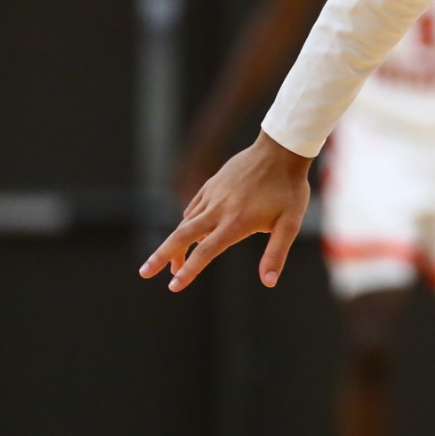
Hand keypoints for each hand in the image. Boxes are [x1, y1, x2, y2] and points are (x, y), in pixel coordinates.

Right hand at [140, 132, 311, 292]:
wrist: (280, 150)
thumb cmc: (289, 189)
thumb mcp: (290, 224)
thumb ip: (276, 253)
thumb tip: (268, 283)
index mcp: (236, 222)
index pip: (206, 251)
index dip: (189, 270)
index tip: (173, 286)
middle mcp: (218, 209)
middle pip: (182, 236)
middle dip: (161, 256)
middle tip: (144, 273)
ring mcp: (212, 195)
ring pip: (186, 223)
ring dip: (176, 244)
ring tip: (173, 264)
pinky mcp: (211, 185)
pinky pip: (193, 208)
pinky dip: (187, 223)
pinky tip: (189, 234)